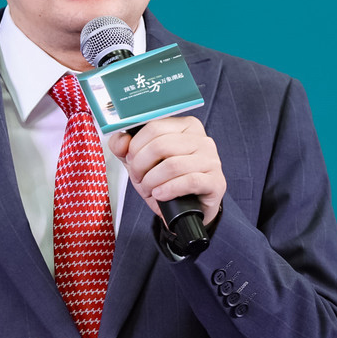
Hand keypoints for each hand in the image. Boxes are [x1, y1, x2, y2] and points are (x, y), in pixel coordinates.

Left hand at [107, 116, 224, 225]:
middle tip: (138, 178)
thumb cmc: (166, 182)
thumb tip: (120, 141)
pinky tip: (160, 195)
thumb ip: (124, 148)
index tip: (130, 160)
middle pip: (161, 145)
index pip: (154, 126)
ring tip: (149, 189)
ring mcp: (211, 160)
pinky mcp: (216, 181)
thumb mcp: (141, 163)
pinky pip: (189, 181)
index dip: (135, 146)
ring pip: (173, 165)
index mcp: (185, 127)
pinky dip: (168, 190)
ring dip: (152, 181)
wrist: (186, 211)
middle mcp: (202, 139)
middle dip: (141, 165)